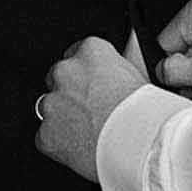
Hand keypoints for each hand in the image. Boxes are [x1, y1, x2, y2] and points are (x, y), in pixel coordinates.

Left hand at [36, 37, 145, 180]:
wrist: (138, 145)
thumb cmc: (144, 113)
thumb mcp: (141, 74)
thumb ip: (125, 57)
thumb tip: (130, 42)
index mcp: (91, 51)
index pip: (77, 52)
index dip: (86, 73)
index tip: (93, 85)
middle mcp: (66, 71)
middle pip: (59, 77)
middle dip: (70, 92)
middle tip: (91, 110)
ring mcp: (53, 103)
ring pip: (50, 107)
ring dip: (63, 117)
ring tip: (88, 131)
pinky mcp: (46, 133)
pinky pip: (47, 137)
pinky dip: (59, 144)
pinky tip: (80, 148)